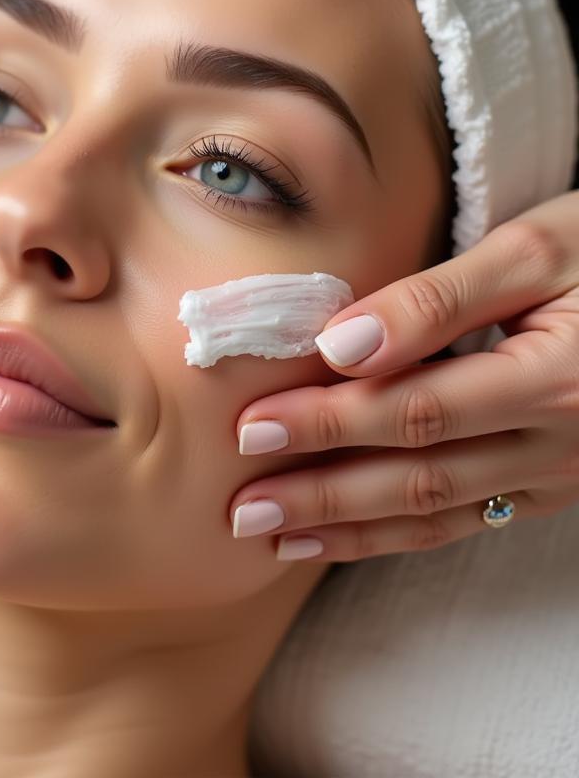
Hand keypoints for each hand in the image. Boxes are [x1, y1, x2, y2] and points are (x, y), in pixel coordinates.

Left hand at [228, 189, 578, 561]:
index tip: (251, 428)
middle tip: (240, 508)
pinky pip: (468, 519)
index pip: (414, 410)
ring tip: (271, 537)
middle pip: (418, 475)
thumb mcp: (538, 250)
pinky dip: (396, 534)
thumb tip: (342, 345)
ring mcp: (557, 473)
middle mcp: (558, 442)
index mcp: (554, 379)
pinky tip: (340, 538)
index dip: (327, 422)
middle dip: (322, 492)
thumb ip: (438, 300)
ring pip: (438, 513)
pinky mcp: (550, 483)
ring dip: (349, 529)